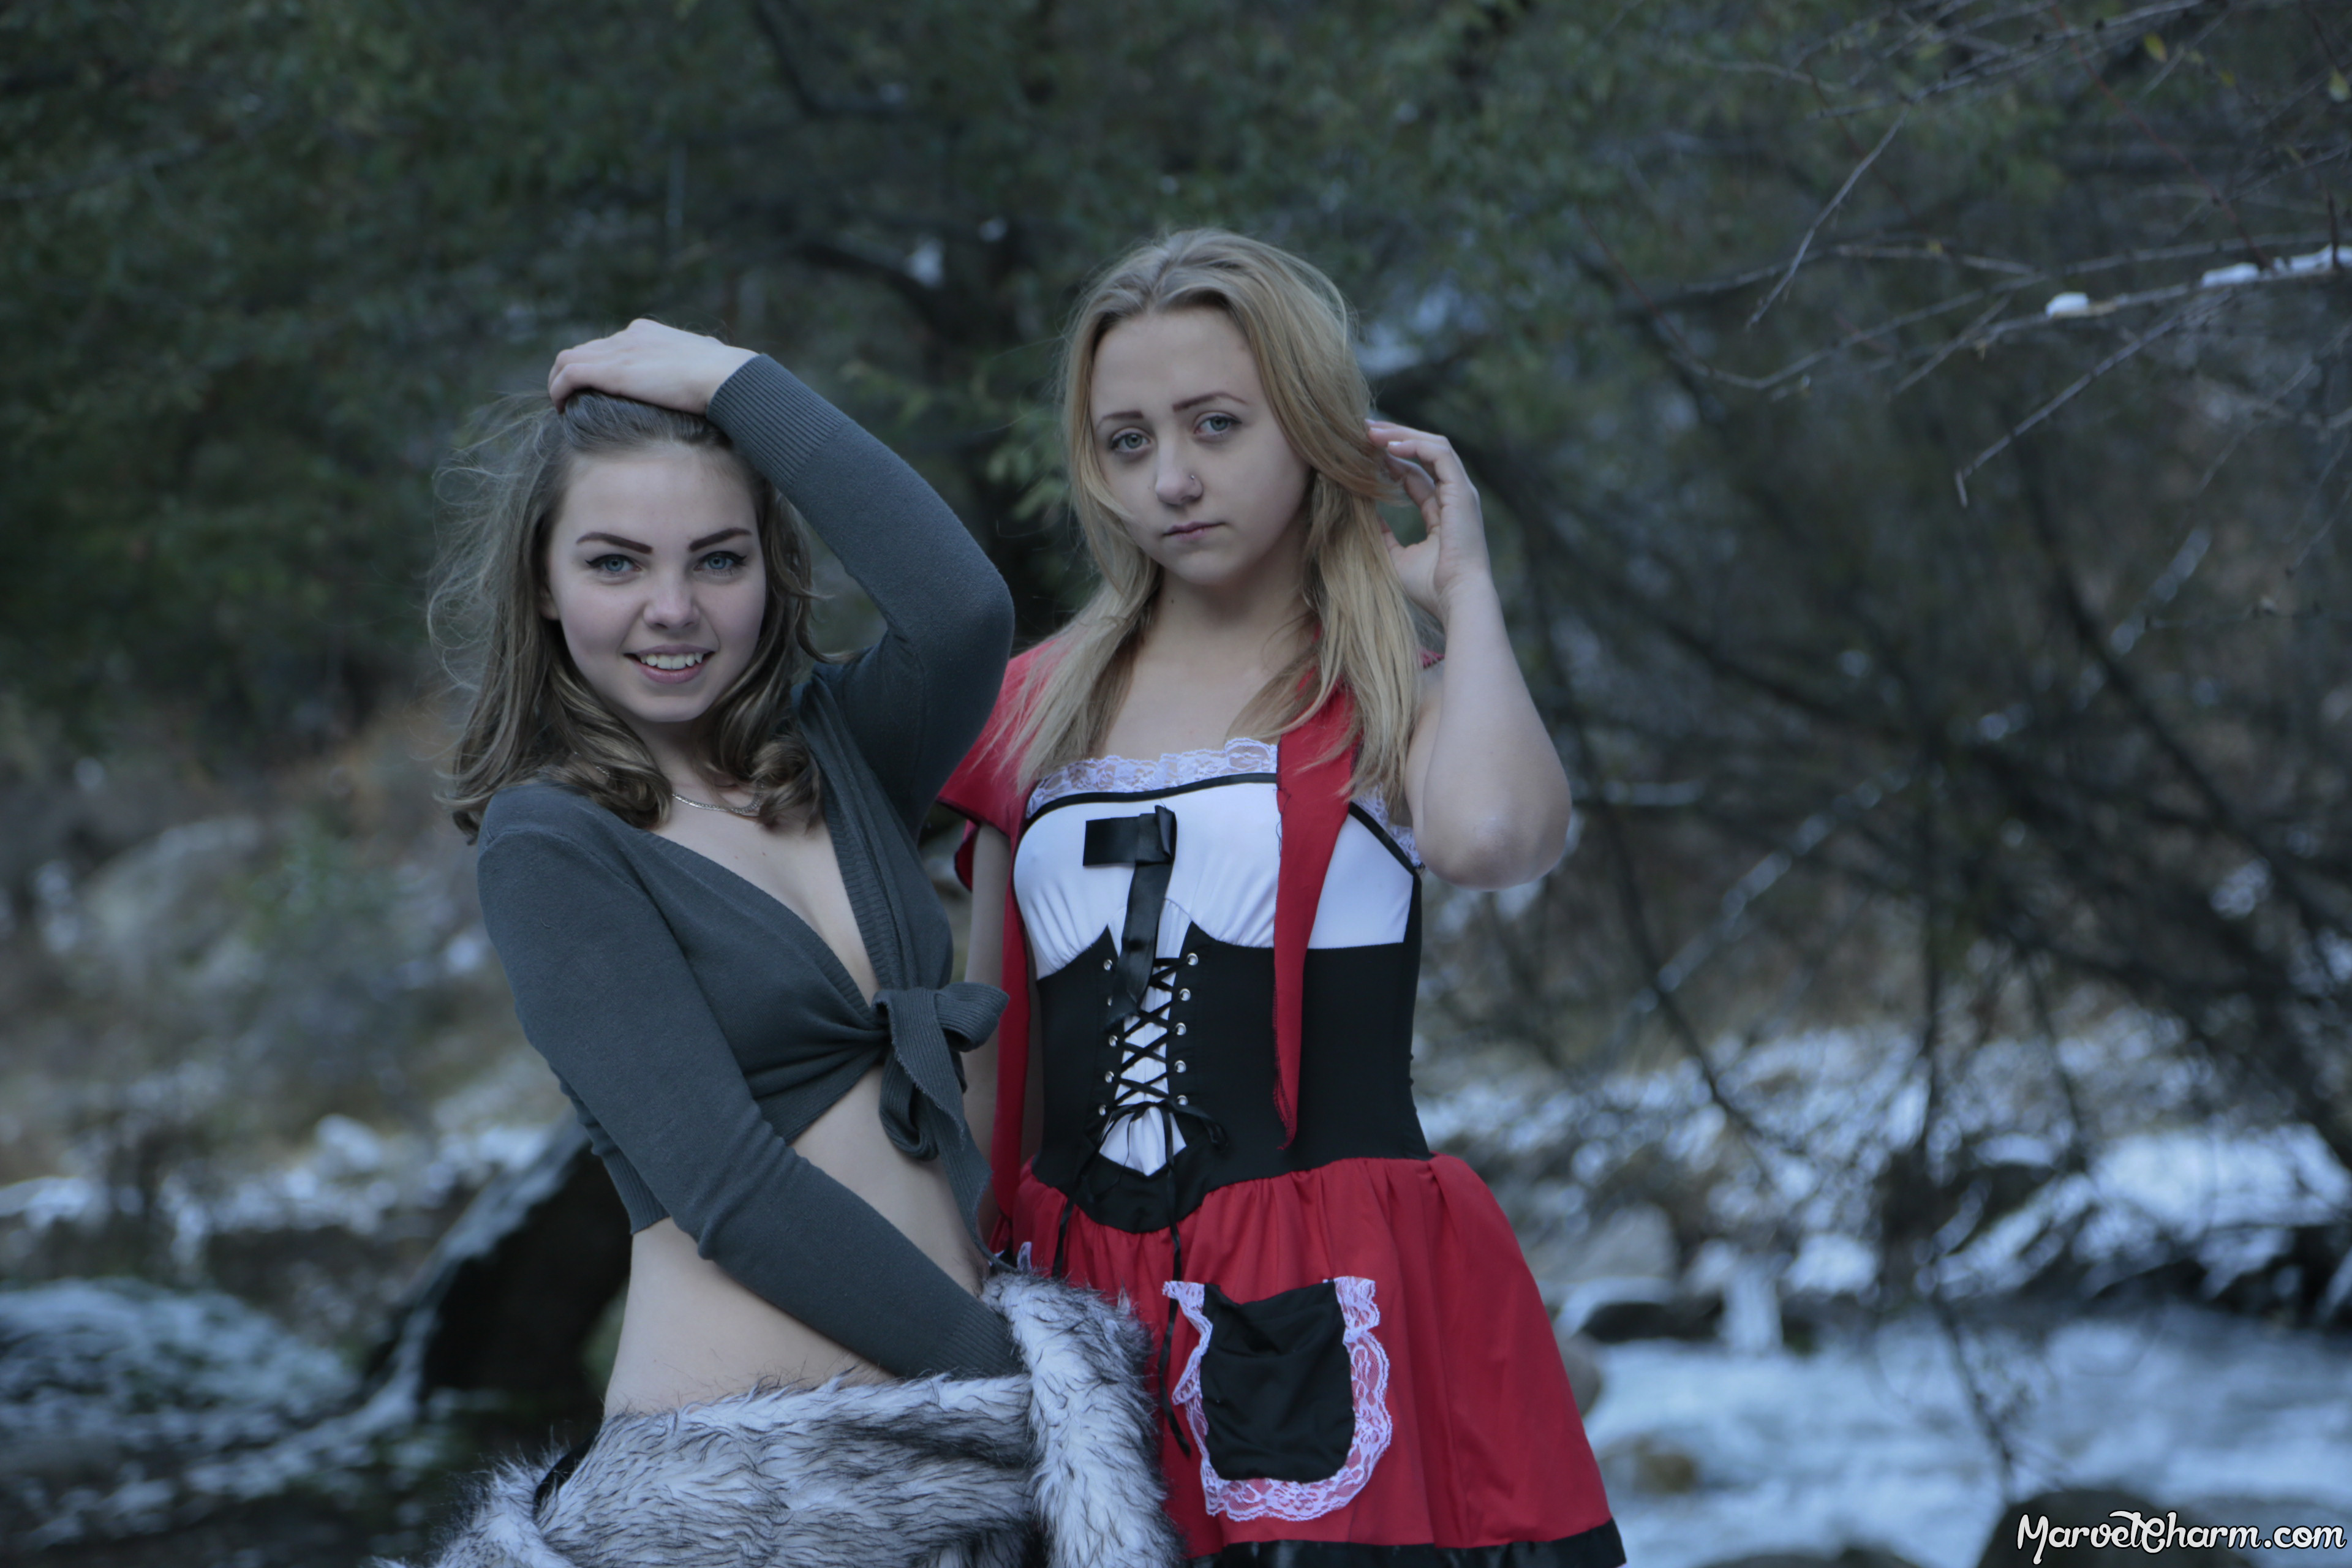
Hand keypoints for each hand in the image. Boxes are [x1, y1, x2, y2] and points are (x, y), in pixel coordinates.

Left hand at [547, 319, 756, 414]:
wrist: (725, 378)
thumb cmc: (725, 377)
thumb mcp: (708, 361)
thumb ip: (696, 364)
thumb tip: (708, 370)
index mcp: (648, 333)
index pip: (610, 345)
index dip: (598, 366)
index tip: (597, 389)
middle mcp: (629, 336)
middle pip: (585, 351)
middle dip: (574, 374)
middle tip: (572, 400)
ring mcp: (618, 351)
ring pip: (567, 359)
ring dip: (558, 382)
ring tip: (561, 405)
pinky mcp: (610, 370)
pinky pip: (568, 376)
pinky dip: (558, 391)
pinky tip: (561, 409)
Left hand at [1366, 418, 1491, 619]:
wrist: (1456, 599)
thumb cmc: (1430, 588)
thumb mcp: (1394, 557)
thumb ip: (1381, 534)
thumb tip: (1360, 516)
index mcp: (1443, 512)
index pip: (1415, 474)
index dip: (1389, 460)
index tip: (1361, 452)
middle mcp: (1455, 496)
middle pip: (1425, 453)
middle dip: (1394, 437)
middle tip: (1362, 430)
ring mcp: (1461, 492)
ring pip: (1434, 445)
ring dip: (1401, 435)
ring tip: (1370, 433)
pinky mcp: (1462, 491)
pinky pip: (1439, 454)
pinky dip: (1414, 445)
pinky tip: (1388, 446)